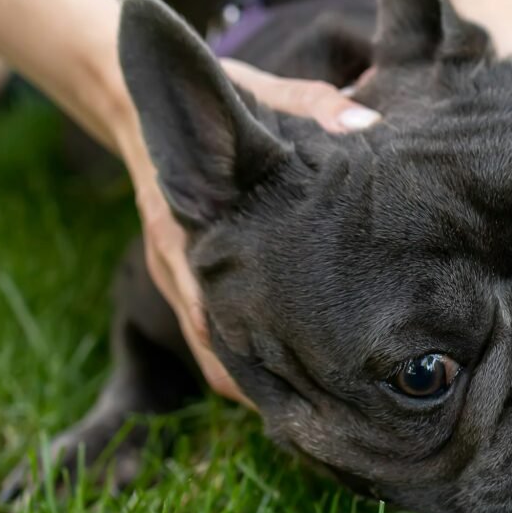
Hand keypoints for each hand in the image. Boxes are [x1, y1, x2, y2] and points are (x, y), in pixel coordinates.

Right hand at [123, 64, 379, 405]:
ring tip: (304, 414)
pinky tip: (280, 378)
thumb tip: (369, 126)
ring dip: (250, 379)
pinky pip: (208, 330)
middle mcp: (180, 260)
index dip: (252, 353)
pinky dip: (238, 358)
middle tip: (315, 417)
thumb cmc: (216, 103)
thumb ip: (313, 107)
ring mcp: (178, 273)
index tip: (299, 385)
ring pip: (211, 345)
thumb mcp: (263, 95)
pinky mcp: (184, 276)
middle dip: (259, 383)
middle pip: (214, 342)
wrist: (142, 106)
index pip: (216, 306)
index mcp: (193, 224)